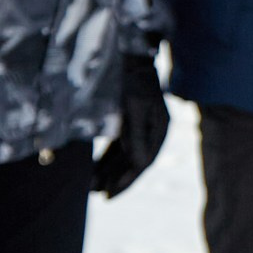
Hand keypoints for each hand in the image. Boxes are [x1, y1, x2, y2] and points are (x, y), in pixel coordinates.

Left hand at [93, 52, 169, 198]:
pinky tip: (95, 168)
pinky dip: (106, 158)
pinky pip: (117, 146)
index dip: (126, 180)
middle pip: (134, 162)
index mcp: (159, 129)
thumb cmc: (132, 80)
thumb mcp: (133, 107)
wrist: (129, 56)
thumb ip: (134, 135)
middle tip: (98, 195)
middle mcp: (152, 131)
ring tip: (92, 187)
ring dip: (109, 171)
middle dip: (116, 179)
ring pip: (124, 156)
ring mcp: (140, 127)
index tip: (109, 195)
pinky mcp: (128, 123)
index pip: (143, 162)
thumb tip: (138, 164)